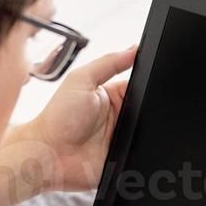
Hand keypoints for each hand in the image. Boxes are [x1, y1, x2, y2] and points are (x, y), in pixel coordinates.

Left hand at [17, 46, 136, 193]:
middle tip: (136, 106)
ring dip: (146, 125)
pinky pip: (143, 149)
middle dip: (148, 104)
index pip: (138, 82)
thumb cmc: (58, 118)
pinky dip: (144, 145)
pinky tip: (134, 141)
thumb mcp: (81, 79)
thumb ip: (108, 62)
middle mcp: (118, 114)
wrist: (51, 156)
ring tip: (130, 124)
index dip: (147, 79)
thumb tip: (133, 49)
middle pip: (146, 105)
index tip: (154, 74)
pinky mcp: (124, 154)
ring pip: (149, 127)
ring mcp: (122, 135)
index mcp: (109, 93)